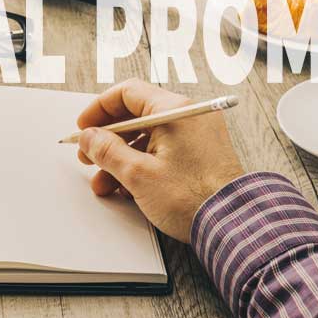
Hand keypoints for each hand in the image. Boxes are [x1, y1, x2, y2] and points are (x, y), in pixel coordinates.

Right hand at [76, 79, 244, 242]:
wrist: (233, 225)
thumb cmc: (193, 198)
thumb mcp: (138, 174)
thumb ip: (107, 151)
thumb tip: (89, 138)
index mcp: (174, 110)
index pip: (127, 93)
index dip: (99, 110)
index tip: (84, 128)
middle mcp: (188, 117)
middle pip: (135, 115)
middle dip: (107, 139)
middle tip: (89, 156)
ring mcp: (196, 135)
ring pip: (147, 137)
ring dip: (121, 158)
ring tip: (104, 183)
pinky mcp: (201, 155)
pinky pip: (163, 151)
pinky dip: (142, 165)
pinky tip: (128, 188)